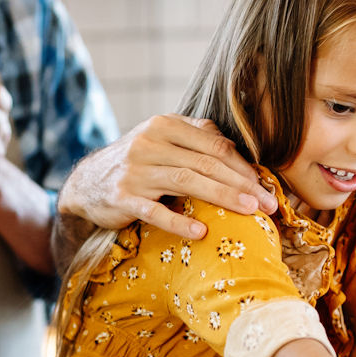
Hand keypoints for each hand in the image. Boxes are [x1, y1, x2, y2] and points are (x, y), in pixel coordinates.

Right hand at [55, 115, 273, 239]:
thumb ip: (196, 139)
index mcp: (164, 125)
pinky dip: (179, 221)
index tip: (268, 186)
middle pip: (206, 163)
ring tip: (249, 212)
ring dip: (222, 197)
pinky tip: (201, 231)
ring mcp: (135, 171)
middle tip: (268, 204)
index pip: (215, 145)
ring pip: (187, 182)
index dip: (245, 166)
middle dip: (242, 184)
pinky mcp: (123, 198)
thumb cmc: (136, 163)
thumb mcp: (161, 140)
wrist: (87, 182)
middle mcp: (149, 143)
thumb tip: (239, 150)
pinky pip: (155, 211)